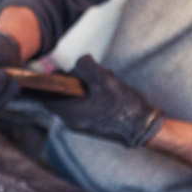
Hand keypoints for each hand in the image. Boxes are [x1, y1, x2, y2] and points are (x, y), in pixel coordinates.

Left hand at [45, 55, 163, 146]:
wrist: (143, 129)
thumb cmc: (123, 106)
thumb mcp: (103, 80)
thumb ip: (86, 67)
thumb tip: (79, 62)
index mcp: (70, 113)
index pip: (48, 96)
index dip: (51, 81)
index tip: (60, 70)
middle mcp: (73, 121)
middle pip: (65, 93)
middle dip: (79, 78)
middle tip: (95, 73)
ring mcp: (84, 123)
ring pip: (79, 96)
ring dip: (91, 84)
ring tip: (108, 80)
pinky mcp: (95, 122)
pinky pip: (88, 103)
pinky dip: (97, 93)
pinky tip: (112, 88)